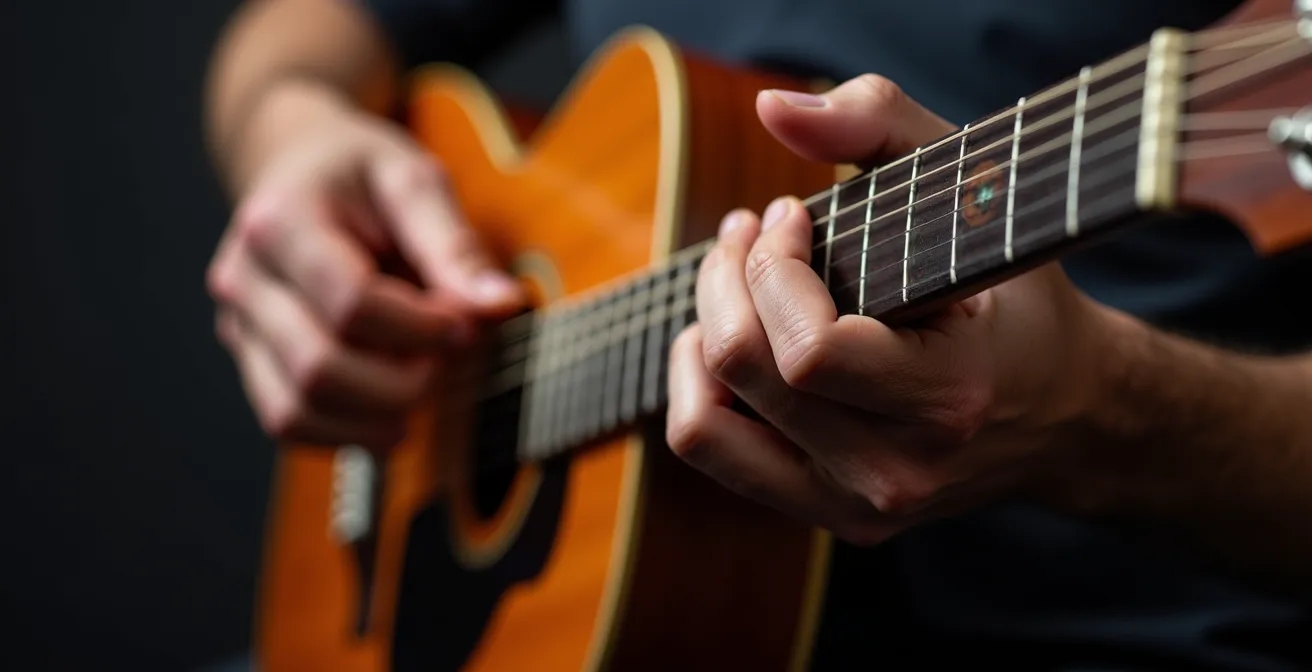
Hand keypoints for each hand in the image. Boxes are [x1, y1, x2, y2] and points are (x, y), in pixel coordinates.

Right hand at [207, 81, 523, 449]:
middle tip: (449, 359)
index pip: (350, 303)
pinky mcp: (253, 358)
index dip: (420, 329)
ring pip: (295, 409)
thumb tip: (501, 305)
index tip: (466, 324)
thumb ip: (454, 245)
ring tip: (424, 387)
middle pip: (319, 366)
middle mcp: (245, 279)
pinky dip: (346, 433)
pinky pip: (288, 420)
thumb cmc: (358, 170)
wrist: (298, 163)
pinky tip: (392, 415)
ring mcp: (240, 324)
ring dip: (374, 418)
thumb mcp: (414, 180)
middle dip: (402, 380)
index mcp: (279, 222)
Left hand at [665, 76, 1111, 543]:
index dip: (773, 269)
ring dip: (700, 332)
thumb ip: (882, 127)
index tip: (789, 216)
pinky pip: (714, 449)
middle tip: (747, 232)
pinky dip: (701, 385)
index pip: (809, 351)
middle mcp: (899, 472)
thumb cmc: (1017, 297)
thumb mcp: (978, 191)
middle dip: (726, 278)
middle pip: (747, 371)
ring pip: (706, 423)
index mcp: (951, 399)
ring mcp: (858, 507)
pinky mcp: (828, 516)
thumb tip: (772, 109)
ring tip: (731, 284)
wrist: (1065, 415)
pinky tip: (735, 339)